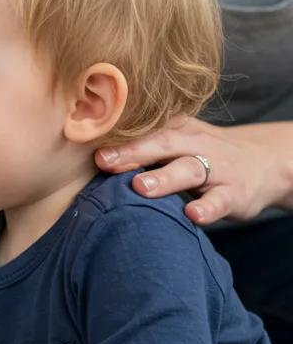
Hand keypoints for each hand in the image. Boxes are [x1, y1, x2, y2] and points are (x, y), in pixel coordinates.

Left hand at [95, 116, 290, 226]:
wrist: (264, 164)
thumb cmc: (200, 155)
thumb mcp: (174, 143)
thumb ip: (137, 147)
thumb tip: (80, 155)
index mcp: (175, 129)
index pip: (143, 128)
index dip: (115, 132)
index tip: (84, 137)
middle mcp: (194, 144)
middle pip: (161, 143)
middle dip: (131, 152)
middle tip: (102, 161)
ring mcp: (216, 168)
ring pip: (189, 170)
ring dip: (164, 178)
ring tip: (140, 187)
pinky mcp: (235, 193)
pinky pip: (220, 200)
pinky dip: (208, 208)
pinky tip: (193, 215)